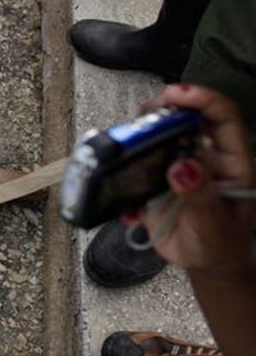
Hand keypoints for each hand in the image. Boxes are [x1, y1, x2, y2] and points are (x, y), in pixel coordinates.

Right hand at [133, 85, 254, 271]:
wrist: (204, 261)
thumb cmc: (219, 244)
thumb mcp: (214, 227)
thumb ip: (201, 197)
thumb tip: (185, 166)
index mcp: (232, 162)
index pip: (223, 117)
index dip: (202, 99)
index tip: (177, 94)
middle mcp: (205, 155)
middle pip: (187, 116)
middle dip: (164, 107)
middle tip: (144, 113)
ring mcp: (179, 162)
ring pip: (159, 132)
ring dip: (140, 132)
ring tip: (125, 142)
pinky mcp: (156, 175)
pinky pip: (137, 159)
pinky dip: (124, 164)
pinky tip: (123, 189)